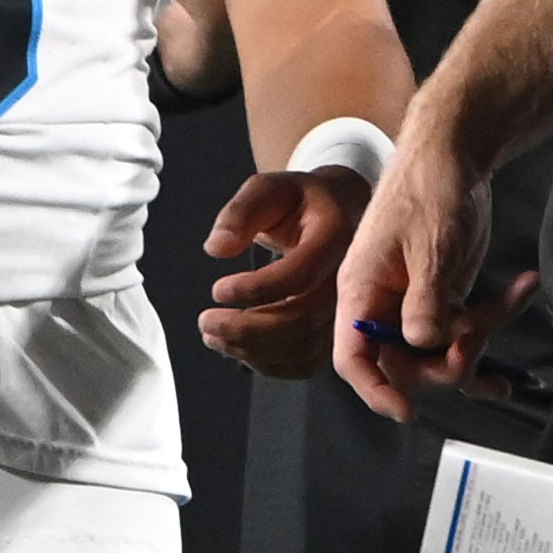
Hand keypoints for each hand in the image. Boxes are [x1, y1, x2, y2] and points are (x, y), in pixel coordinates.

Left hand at [200, 165, 367, 375]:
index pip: (298, 275)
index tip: (217, 289)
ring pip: (301, 347)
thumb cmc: (300, 201)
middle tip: (206, 322)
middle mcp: (347, 281)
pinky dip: (267, 364)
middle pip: (300, 320)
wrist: (337, 214)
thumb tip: (216, 248)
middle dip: (245, 328)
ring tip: (214, 336)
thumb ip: (240, 212)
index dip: (254, 289)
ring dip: (251, 350)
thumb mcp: (268, 189)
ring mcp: (343, 311)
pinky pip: (304, 362)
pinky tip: (238, 348)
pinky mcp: (333, 332)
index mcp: (335, 237)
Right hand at [330, 120, 524, 416]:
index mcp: (361, 291)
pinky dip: (494, 324)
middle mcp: (383, 304)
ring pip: (442, 352)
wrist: (453, 154)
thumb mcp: (429, 247)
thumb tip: (424, 346)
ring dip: (479, 340)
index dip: (375, 389)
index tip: (405, 410)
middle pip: (406, 365)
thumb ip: (425, 301)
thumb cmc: (427, 188)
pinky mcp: (445, 297)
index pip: (354, 357)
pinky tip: (520, 297)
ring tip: (510, 299)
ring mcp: (416, 303)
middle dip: (445, 361)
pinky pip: (465, 330)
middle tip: (475, 336)